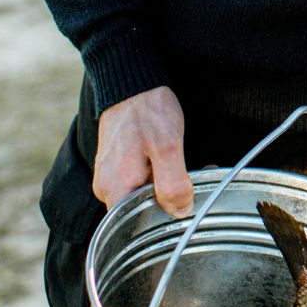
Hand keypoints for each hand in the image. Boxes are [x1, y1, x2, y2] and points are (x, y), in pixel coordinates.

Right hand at [93, 86, 192, 215]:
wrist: (132, 82)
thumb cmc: (149, 111)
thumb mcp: (168, 146)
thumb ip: (172, 183)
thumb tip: (180, 212)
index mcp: (115, 188)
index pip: (137, 224)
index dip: (167, 216)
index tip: (191, 199)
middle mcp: (107, 187)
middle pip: (141, 210)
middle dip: (172, 199)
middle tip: (199, 178)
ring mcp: (111, 175)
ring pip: (143, 194)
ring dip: (170, 185)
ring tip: (194, 168)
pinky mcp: (118, 164)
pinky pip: (140, 180)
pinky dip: (161, 175)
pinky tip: (177, 162)